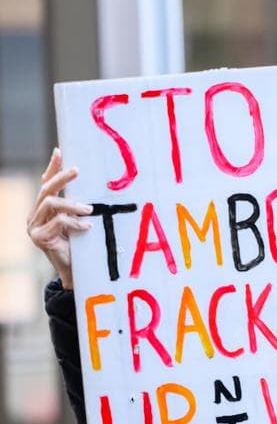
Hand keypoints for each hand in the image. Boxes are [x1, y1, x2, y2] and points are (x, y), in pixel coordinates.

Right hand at [26, 148, 91, 289]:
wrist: (75, 272)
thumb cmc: (80, 245)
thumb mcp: (80, 221)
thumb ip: (80, 207)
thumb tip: (96, 186)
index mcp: (44, 208)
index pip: (45, 183)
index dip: (52, 167)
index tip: (60, 151)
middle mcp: (35, 214)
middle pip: (46, 189)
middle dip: (61, 178)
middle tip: (77, 171)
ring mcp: (33, 226)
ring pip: (50, 204)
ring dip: (72, 204)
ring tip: (89, 210)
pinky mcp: (38, 237)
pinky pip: (56, 222)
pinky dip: (74, 223)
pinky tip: (86, 227)